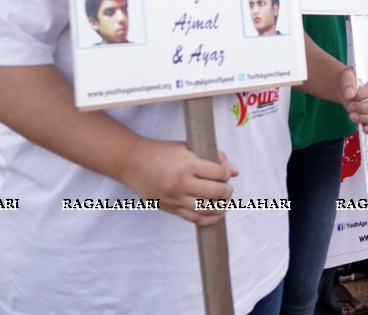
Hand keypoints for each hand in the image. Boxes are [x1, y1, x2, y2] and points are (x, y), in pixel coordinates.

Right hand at [120, 138, 237, 225]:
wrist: (132, 162)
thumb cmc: (163, 152)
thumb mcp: (189, 148)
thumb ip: (216, 157)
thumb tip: (235, 173)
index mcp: (188, 164)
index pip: (220, 173)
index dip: (226, 174)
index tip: (224, 173)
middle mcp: (181, 183)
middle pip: (217, 193)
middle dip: (227, 191)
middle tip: (226, 188)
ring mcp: (175, 198)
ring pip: (207, 209)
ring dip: (221, 207)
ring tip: (223, 201)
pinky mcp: (170, 208)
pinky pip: (194, 219)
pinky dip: (210, 219)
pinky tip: (216, 214)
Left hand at [340, 68, 367, 133]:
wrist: (351, 92)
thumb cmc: (353, 82)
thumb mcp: (348, 76)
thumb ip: (348, 82)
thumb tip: (350, 94)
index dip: (363, 94)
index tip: (351, 97)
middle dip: (364, 109)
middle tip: (351, 107)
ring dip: (366, 119)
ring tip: (352, 116)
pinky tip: (364, 128)